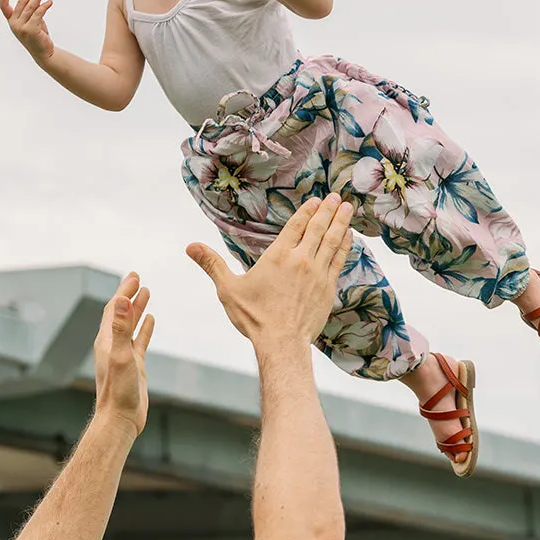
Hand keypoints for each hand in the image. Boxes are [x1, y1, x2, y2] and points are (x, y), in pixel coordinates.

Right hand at [0, 0, 54, 60]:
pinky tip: (50, 2)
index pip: (4, 7)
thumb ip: (32, 9)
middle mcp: (14, 24)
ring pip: (31, 6)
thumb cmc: (38, 36)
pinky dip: (44, 6)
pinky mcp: (31, 30)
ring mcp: (22, 28)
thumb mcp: (33, 20)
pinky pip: (38, 13)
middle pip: (21, 2)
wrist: (44, 53)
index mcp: (12, 21)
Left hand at [92, 273, 154, 437]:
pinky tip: (151, 320)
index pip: (115, 308)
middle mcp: (113, 344)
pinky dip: (144, 328)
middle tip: (137, 277)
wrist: (121, 419)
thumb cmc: (118, 391)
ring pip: (130, 325)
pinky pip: (139, 340)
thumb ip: (120, 328)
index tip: (134, 276)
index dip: (123, 291)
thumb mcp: (121, 355)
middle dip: (128, 294)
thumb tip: (121, 300)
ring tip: (146, 292)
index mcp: (106, 340)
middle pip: (121, 313)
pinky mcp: (134, 365)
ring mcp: (123, 354)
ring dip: (137, 308)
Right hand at [187, 194, 352, 349]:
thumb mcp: (228, 289)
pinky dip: (345, 245)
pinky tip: (349, 236)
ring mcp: (318, 273)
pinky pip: (339, 259)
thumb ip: (212, 264)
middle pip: (318, 228)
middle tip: (338, 197)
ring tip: (348, 209)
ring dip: (341, 222)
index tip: (316, 200)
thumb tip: (190, 246)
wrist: (282, 343)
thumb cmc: (254, 317)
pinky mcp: (328, 288)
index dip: (307, 211)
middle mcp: (301, 260)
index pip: (297, 225)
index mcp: (278, 256)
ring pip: (333, 241)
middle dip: (328, 210)